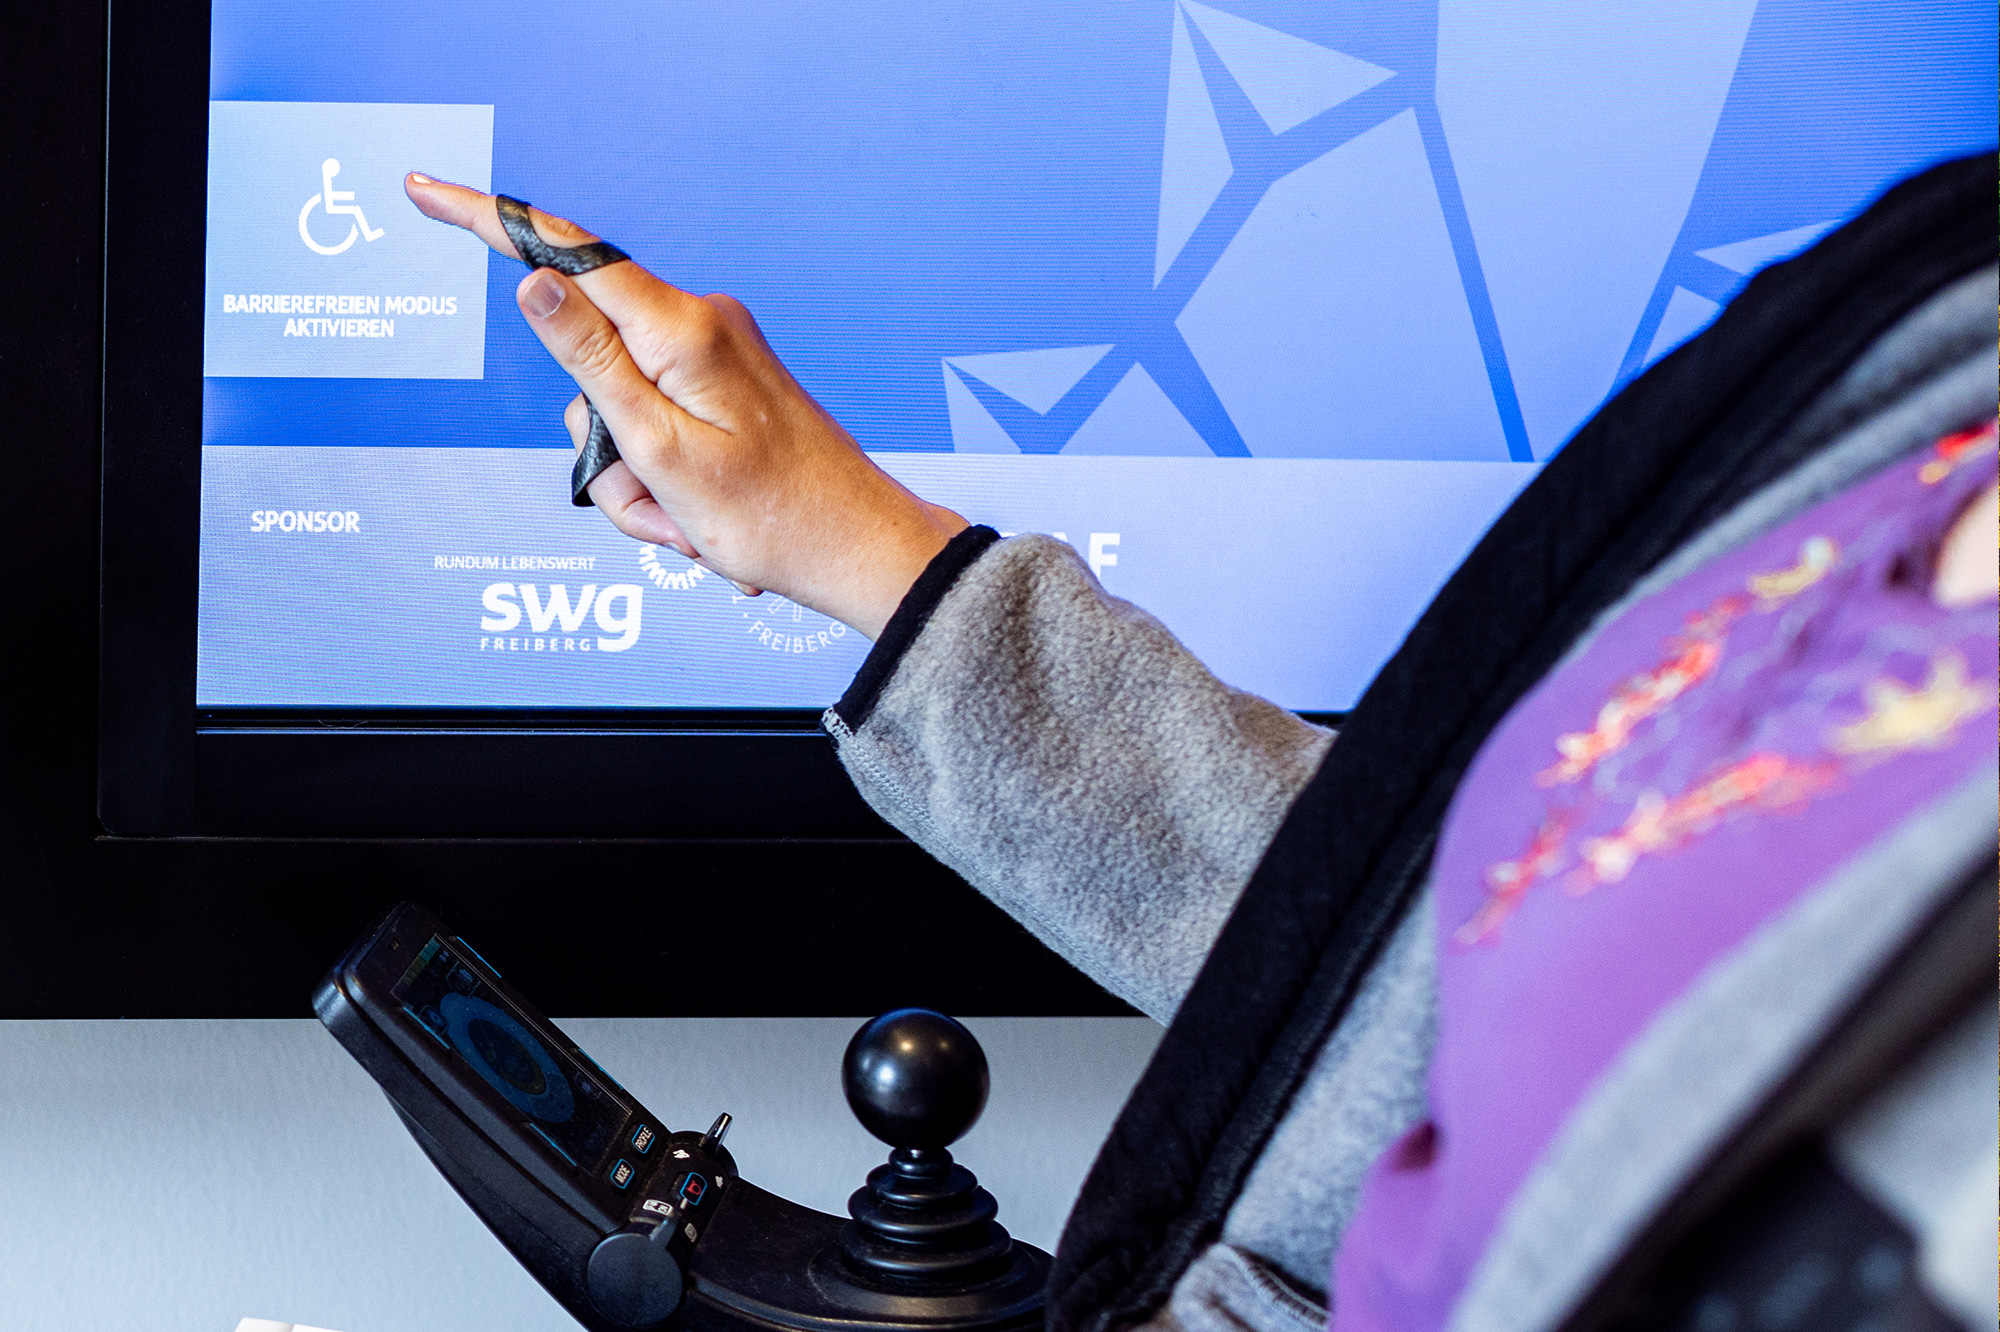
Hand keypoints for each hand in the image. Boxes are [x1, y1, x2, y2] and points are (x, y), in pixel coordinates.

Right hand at [405, 173, 966, 638]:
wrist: (857, 552)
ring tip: (690, 526)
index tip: (427, 192)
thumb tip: (534, 280)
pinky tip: (705, 524)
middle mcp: (701, 326)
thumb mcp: (659, 449)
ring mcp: (716, 355)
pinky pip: (657, 426)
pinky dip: (666, 482)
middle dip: (603, 450)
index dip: (488, 224)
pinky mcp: (724, 383)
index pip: (565, 254)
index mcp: (682, 332)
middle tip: (659, 509)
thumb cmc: (774, 519)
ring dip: (638, 482)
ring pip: (619, 412)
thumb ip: (590, 362)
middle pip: (587, 366)